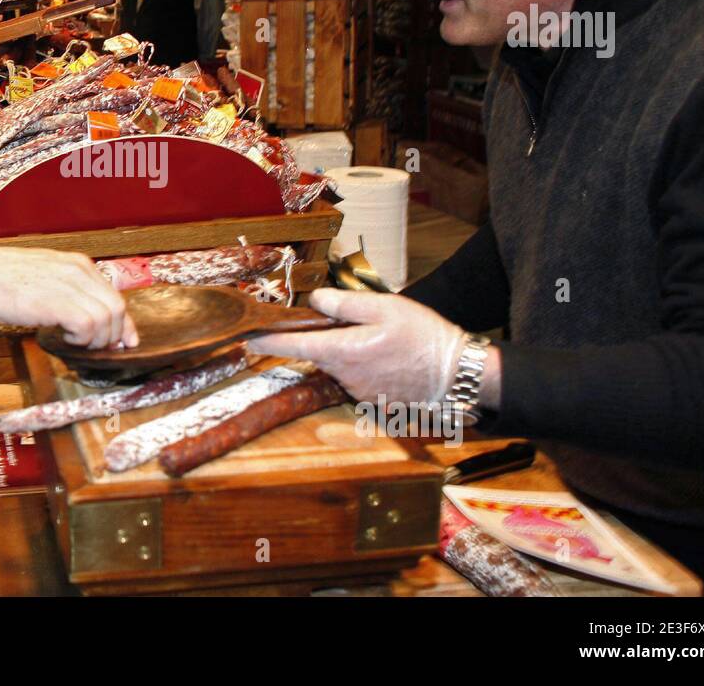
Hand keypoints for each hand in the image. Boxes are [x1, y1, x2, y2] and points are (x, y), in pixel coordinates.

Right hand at [0, 246, 137, 348]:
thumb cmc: (4, 279)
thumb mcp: (47, 278)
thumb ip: (71, 292)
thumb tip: (89, 318)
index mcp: (79, 264)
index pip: (115, 295)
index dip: (123, 323)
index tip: (125, 341)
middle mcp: (79, 271)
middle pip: (117, 308)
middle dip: (112, 335)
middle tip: (95, 347)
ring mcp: (70, 285)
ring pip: (106, 319)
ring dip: (94, 339)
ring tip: (74, 341)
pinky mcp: (58, 302)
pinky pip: (88, 325)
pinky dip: (81, 338)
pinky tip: (64, 337)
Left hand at [248, 289, 465, 405]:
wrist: (455, 375)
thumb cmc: (423, 336)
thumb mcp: (384, 307)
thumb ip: (344, 304)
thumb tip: (314, 301)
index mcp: (343, 350)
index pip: (294, 345)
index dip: (268, 341)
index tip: (248, 339)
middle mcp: (344, 375)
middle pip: (320, 353)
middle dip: (327, 337)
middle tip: (358, 323)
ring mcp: (358, 392)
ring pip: (340, 365)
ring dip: (349, 351)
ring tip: (384, 341)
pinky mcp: (371, 401)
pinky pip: (357, 378)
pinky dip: (365, 366)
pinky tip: (390, 358)